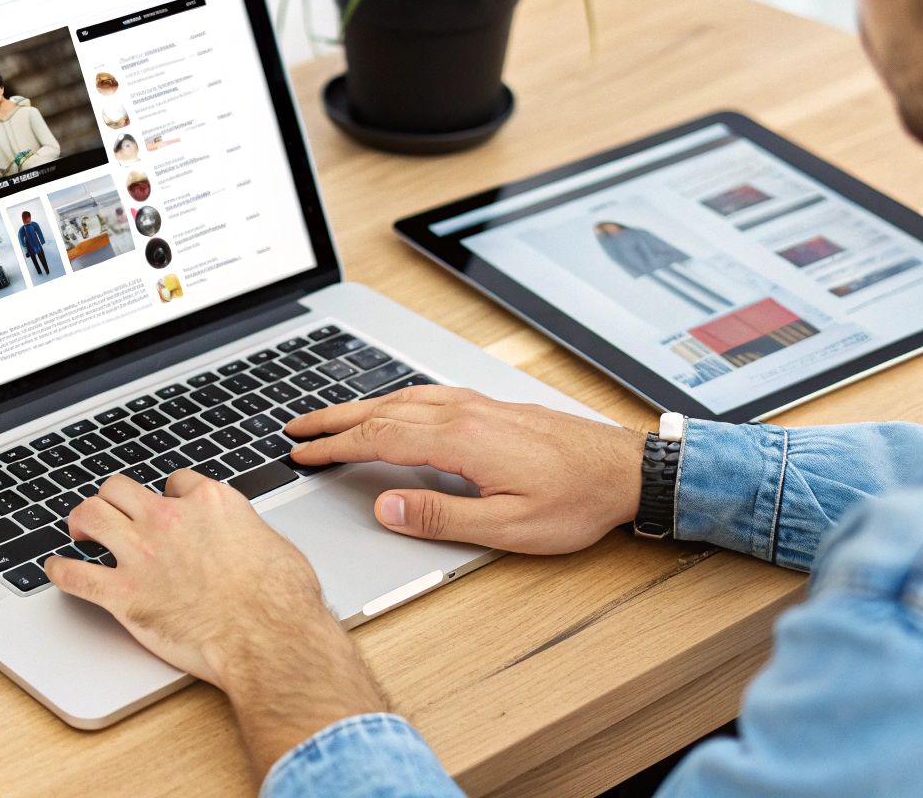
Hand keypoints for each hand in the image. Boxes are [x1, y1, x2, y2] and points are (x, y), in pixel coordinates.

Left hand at [46, 472, 385, 772]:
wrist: (268, 637)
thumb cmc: (281, 600)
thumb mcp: (274, 547)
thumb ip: (248, 536)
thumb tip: (249, 545)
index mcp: (210, 503)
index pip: (176, 483)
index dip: (168, 496)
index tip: (166, 508)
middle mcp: (170, 519)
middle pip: (121, 488)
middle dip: (113, 498)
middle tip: (110, 512)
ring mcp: (143, 554)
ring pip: (91, 515)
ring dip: (81, 521)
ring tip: (78, 530)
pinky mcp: (124, 594)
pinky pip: (75, 574)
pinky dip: (60, 572)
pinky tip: (57, 571)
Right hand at [286, 385, 647, 553]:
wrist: (627, 470)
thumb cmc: (576, 502)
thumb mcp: (508, 527)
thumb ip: (441, 516)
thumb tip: (385, 508)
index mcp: (462, 440)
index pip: (379, 439)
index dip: (335, 448)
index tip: (303, 456)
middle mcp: (466, 413)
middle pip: (383, 411)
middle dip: (334, 420)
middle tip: (296, 430)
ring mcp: (479, 405)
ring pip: (403, 398)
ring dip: (360, 408)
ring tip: (329, 419)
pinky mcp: (492, 406)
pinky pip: (427, 395)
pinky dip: (394, 400)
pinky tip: (390, 408)